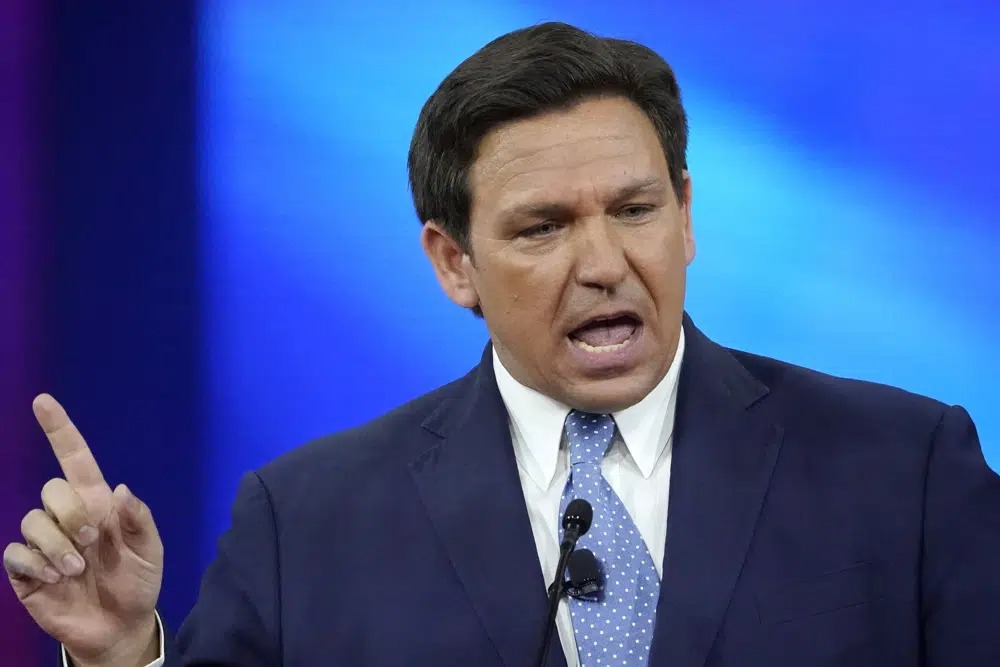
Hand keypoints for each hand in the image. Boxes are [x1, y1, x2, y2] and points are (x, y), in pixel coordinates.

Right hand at [4, 395, 162, 666]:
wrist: (119, 626)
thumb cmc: (137, 582)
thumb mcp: (150, 551)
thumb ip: (138, 520)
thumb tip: (119, 489)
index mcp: (98, 503)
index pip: (75, 459)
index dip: (59, 430)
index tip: (43, 401)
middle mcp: (67, 516)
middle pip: (52, 489)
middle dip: (72, 514)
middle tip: (93, 543)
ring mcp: (44, 542)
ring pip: (32, 520)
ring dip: (56, 545)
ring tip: (76, 570)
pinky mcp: (26, 570)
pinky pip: (15, 553)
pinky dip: (35, 565)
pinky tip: (54, 581)